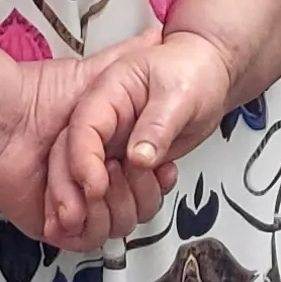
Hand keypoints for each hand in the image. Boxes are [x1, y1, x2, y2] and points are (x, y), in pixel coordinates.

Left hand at [0, 32, 172, 252]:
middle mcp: (95, 179)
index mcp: (109, 151)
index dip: (159, 176)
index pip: (148, 178)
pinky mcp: (56, 222)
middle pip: (139, 207)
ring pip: (117, 225)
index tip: (164, 166)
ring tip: (101, 178)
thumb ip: (130, 58)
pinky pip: (86, 238)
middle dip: (140, 191)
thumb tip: (155, 39)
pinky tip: (84, 196)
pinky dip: (90, 221)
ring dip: (115, 205)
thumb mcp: (97, 73)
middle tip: (123, 166)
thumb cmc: (39, 95)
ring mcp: (76, 202)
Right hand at [54, 29, 238, 235]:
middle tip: (100, 210)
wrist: (208, 75)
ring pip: (91, 182)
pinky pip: (118, 191)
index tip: (96, 187)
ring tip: (139, 197)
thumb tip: (140, 158)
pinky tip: (152, 194)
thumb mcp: (178, 92)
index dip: (83, 162)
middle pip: (72, 160)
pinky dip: (130, 204)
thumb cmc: (191, 71)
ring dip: (111, 203)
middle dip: (80, 192)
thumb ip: (157, 125)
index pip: (82, 129)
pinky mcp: (128, 162)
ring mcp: (114, 144)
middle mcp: (105, 121)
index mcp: (107, 94)